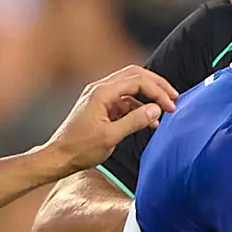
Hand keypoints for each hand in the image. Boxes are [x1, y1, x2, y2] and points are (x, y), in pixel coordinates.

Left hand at [47, 63, 176, 168]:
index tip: (171, 106)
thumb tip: (156, 109)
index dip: (157, 92)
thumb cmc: (79, 149)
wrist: (59, 157)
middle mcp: (99, 89)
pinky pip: (124, 99)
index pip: (137, 81)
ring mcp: (99, 96)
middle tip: (173, 97)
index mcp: (101, 93)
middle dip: (156, 85)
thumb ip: (134, 121)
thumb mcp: (110, 137)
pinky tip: (148, 120)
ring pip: (130, 86)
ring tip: (164, 110)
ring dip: (148, 95)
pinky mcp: (100, 106)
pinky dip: (138, 106)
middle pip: (135, 75)